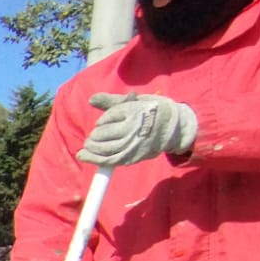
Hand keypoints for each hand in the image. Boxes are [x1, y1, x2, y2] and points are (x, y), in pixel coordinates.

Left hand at [78, 92, 196, 166]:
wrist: (176, 128)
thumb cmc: (151, 112)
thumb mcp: (135, 101)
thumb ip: (112, 101)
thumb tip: (91, 100)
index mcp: (135, 111)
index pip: (109, 116)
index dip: (103, 120)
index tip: (102, 122)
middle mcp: (134, 128)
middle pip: (104, 133)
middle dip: (95, 135)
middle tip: (92, 136)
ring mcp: (134, 144)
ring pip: (105, 148)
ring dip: (91, 148)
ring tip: (87, 145)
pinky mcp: (133, 156)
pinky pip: (111, 161)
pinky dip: (94, 159)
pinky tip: (84, 156)